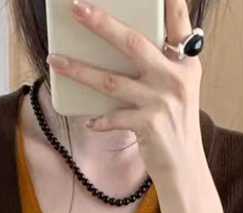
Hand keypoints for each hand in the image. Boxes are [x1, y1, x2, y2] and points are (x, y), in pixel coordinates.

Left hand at [46, 0, 205, 181]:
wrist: (184, 166)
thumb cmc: (175, 124)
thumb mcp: (177, 88)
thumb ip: (161, 63)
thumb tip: (120, 43)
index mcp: (186, 62)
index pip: (178, 22)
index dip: (170, 1)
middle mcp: (175, 77)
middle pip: (132, 43)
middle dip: (101, 23)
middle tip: (77, 9)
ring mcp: (161, 101)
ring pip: (112, 80)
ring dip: (80, 70)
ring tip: (56, 60)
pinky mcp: (149, 124)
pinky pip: (113, 117)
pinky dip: (98, 119)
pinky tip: (88, 120)